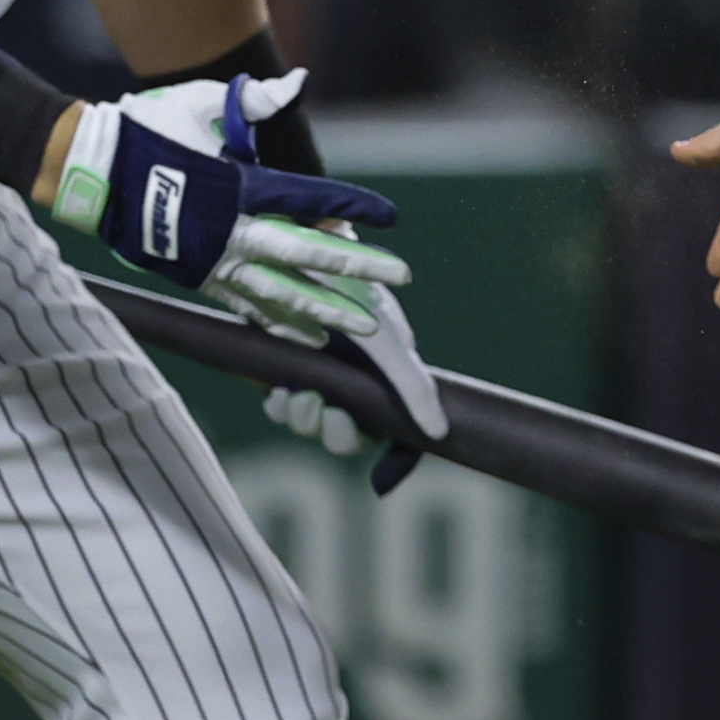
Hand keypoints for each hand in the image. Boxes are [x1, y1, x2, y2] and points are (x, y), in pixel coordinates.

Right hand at [49, 72, 410, 339]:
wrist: (90, 170)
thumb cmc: (149, 128)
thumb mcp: (202, 104)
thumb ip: (254, 101)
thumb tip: (298, 82)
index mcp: (240, 186)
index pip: (310, 200)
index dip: (352, 208)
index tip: (390, 218)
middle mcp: (232, 230)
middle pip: (305, 256)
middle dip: (356, 269)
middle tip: (399, 278)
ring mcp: (213, 260)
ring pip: (280, 295)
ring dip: (325, 310)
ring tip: (362, 326)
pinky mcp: (197, 278)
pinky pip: (247, 307)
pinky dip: (280, 324)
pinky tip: (309, 338)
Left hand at [255, 217, 449, 492]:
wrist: (309, 258)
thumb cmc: (358, 297)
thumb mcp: (392, 344)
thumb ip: (415, 388)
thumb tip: (440, 434)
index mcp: (384, 381)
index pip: (390, 434)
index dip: (388, 459)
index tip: (372, 461)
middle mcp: (352, 384)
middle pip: (345, 437)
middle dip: (334, 432)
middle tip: (327, 412)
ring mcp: (317, 376)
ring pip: (310, 425)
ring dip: (303, 419)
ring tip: (299, 395)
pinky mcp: (284, 366)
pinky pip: (280, 406)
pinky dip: (279, 406)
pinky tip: (278, 391)